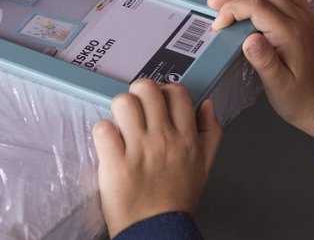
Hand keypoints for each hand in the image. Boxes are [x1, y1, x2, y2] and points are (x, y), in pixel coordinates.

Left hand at [92, 80, 221, 237]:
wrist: (157, 229)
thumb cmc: (177, 198)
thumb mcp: (204, 164)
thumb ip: (210, 131)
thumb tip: (207, 103)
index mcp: (186, 137)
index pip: (176, 91)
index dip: (164, 91)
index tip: (157, 103)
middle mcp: (164, 138)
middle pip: (147, 88)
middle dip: (138, 94)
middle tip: (135, 111)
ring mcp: (139, 150)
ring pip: (123, 102)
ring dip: (119, 110)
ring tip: (121, 125)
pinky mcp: (115, 163)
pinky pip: (103, 129)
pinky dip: (103, 133)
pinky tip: (109, 144)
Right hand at [208, 0, 313, 136]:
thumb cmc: (294, 95)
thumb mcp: (276, 85)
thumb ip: (264, 61)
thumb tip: (249, 40)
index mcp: (290, 33)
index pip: (256, 6)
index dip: (232, 10)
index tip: (217, 26)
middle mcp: (299, 18)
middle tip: (214, 4)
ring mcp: (303, 13)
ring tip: (226, 1)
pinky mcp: (303, 14)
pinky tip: (249, 0)